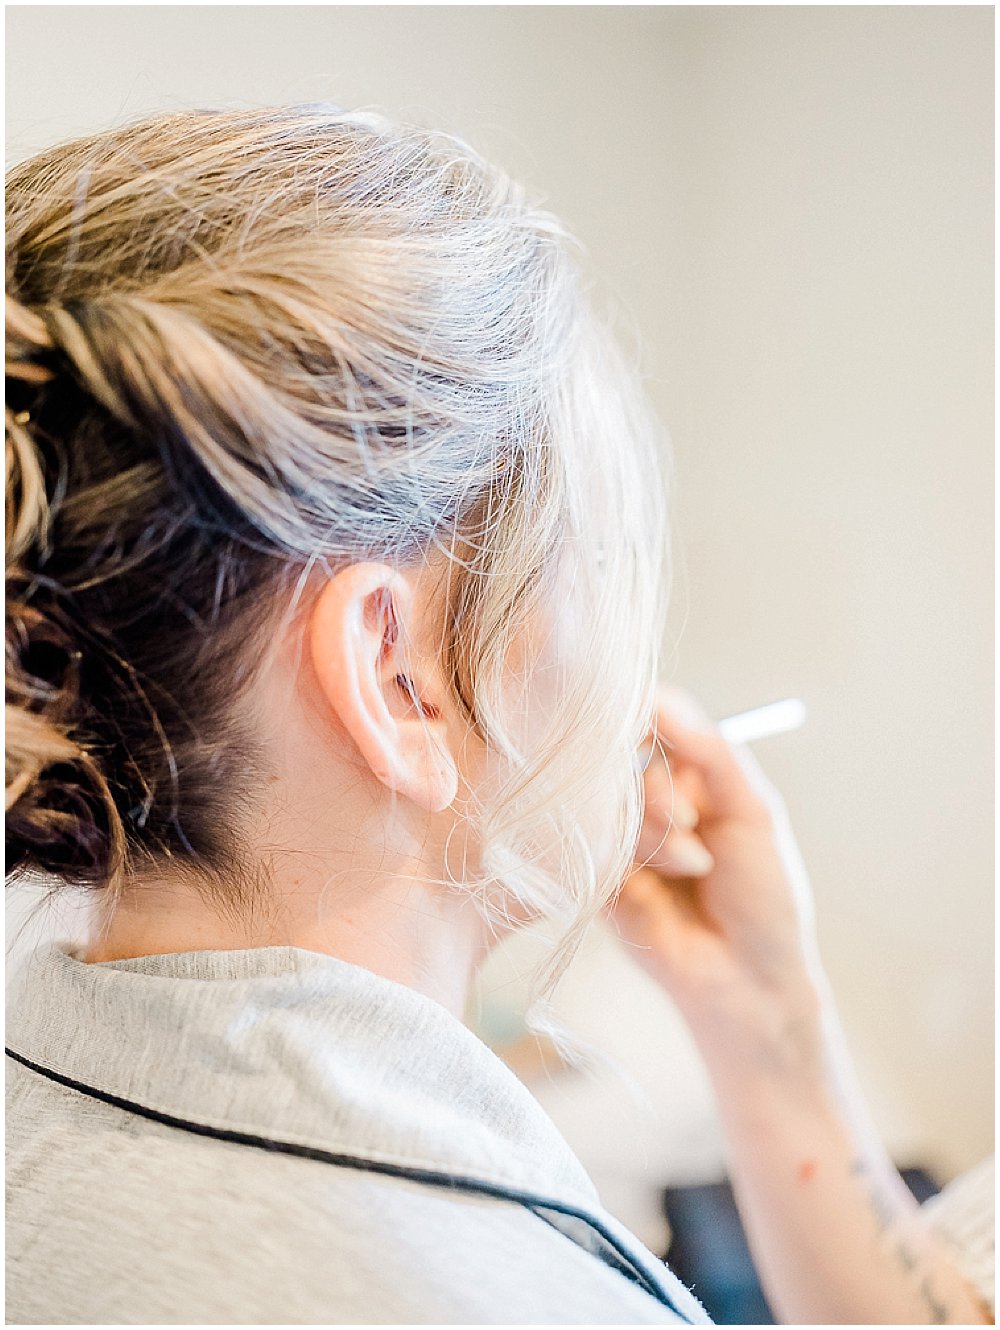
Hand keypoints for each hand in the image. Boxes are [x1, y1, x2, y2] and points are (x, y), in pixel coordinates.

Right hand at [612, 685, 824, 1068]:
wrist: (747, 981)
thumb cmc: (765, 896)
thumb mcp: (754, 811)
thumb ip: (711, 752)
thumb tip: (658, 698)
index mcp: (691, 775)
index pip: (652, 719)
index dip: (645, 716)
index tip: (648, 728)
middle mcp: (650, 799)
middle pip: (622, 755)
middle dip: (660, 788)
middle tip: (693, 822)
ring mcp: (620, 838)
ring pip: (608, 800)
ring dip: (657, 831)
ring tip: (695, 868)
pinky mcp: (596, 876)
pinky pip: (593, 842)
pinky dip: (634, 856)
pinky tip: (662, 886)